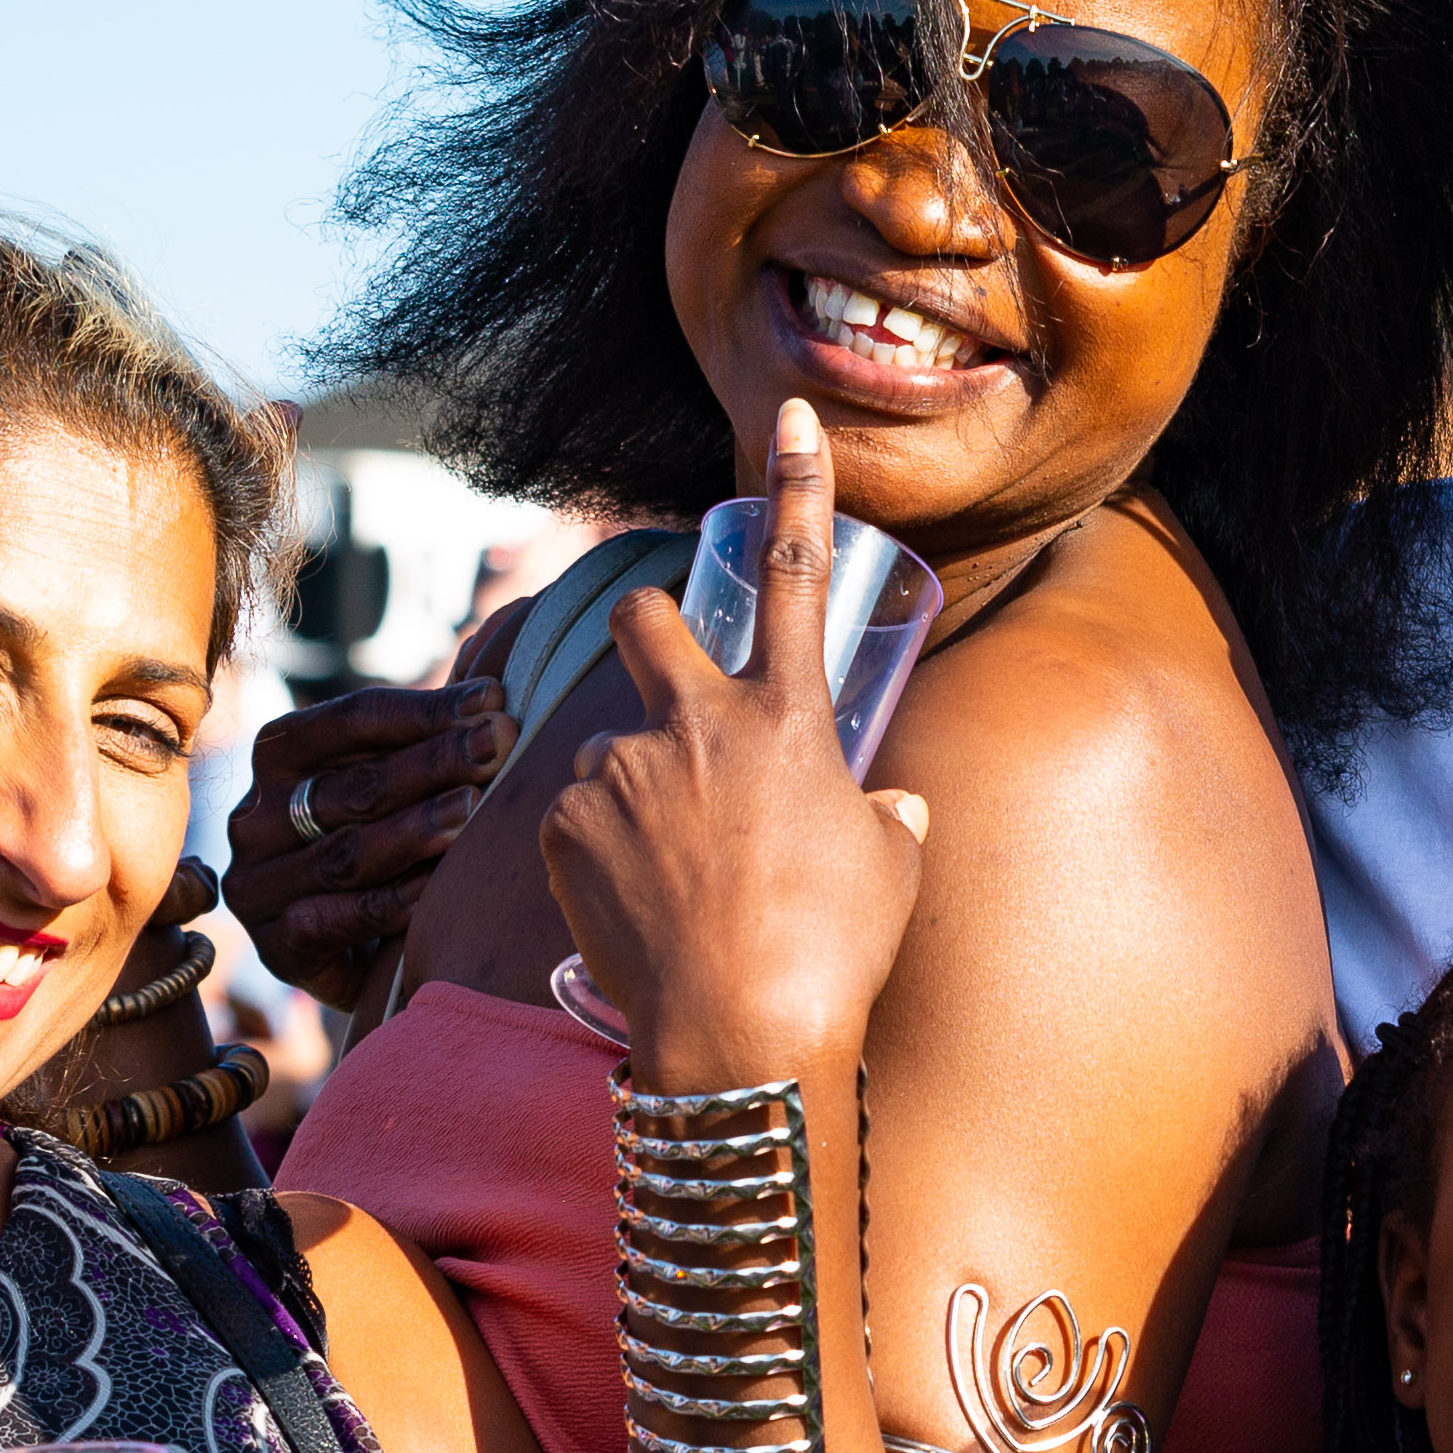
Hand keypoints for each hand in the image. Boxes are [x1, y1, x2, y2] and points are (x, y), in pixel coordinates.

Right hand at [227, 665, 513, 1001]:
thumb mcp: (394, 778)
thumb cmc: (382, 844)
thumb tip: (502, 638)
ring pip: (345, 852)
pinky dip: (388, 904)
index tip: (494, 700)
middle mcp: (257, 816)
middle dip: (433, 763)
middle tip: (500, 745)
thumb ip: (432, 725)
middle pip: (353, 785)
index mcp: (281, 756)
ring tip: (473, 811)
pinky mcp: (276, 946)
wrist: (352, 956)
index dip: (425, 710)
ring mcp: (260, 884)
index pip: (352, 720)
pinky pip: (333, 920)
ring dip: (414, 830)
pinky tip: (437, 890)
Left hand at [539, 400, 930, 1088]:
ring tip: (674, 883)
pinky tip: (639, 914)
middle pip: (642, 620)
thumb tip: (890, 808)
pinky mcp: (562, 829)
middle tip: (664, 683)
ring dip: (636, 792)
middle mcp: (695, 724)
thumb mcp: (890, 873)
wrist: (739, 1036)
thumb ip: (885, 820)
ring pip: (613, 750)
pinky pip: (579, 824)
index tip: (793, 416)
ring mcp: (620, 773)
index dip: (798, 484)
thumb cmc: (834, 954)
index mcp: (787, 718)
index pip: (795, 572)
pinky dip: (604, 859)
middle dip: (645, 628)